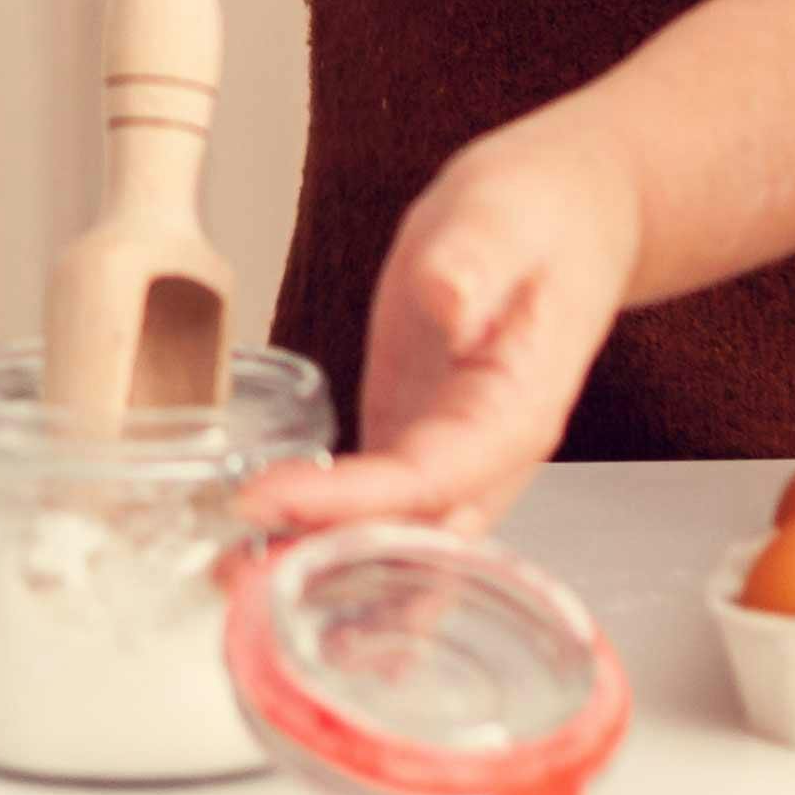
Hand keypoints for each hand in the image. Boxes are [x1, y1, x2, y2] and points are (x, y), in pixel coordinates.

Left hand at [245, 109, 639, 538]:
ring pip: (395, 536)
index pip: (429, 477)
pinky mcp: (418, 435)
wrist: (564, 213)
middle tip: (234, 578)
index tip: (270, 498)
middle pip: (414, 535)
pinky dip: (327, 532)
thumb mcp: (503, 218)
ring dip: (323, 564)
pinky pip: (377, 504)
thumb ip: (472, 262)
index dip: (350, 501)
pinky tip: (266, 550)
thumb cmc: (540, 215)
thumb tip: (449, 303)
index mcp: (516, 409)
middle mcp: (488, 453)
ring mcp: (452, 452)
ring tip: (230, 581)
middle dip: (331, 562)